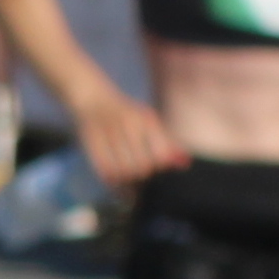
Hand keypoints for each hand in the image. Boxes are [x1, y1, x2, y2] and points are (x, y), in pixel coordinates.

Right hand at [71, 90, 189, 186]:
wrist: (93, 98)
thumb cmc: (128, 115)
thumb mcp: (149, 123)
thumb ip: (168, 143)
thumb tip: (186, 164)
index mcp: (146, 119)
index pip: (161, 154)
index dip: (161, 166)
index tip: (157, 166)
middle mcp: (129, 123)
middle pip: (143, 165)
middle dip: (144, 174)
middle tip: (141, 174)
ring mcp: (109, 132)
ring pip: (124, 171)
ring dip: (127, 179)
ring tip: (128, 177)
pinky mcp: (92, 140)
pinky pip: (104, 169)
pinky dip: (112, 178)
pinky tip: (114, 176)